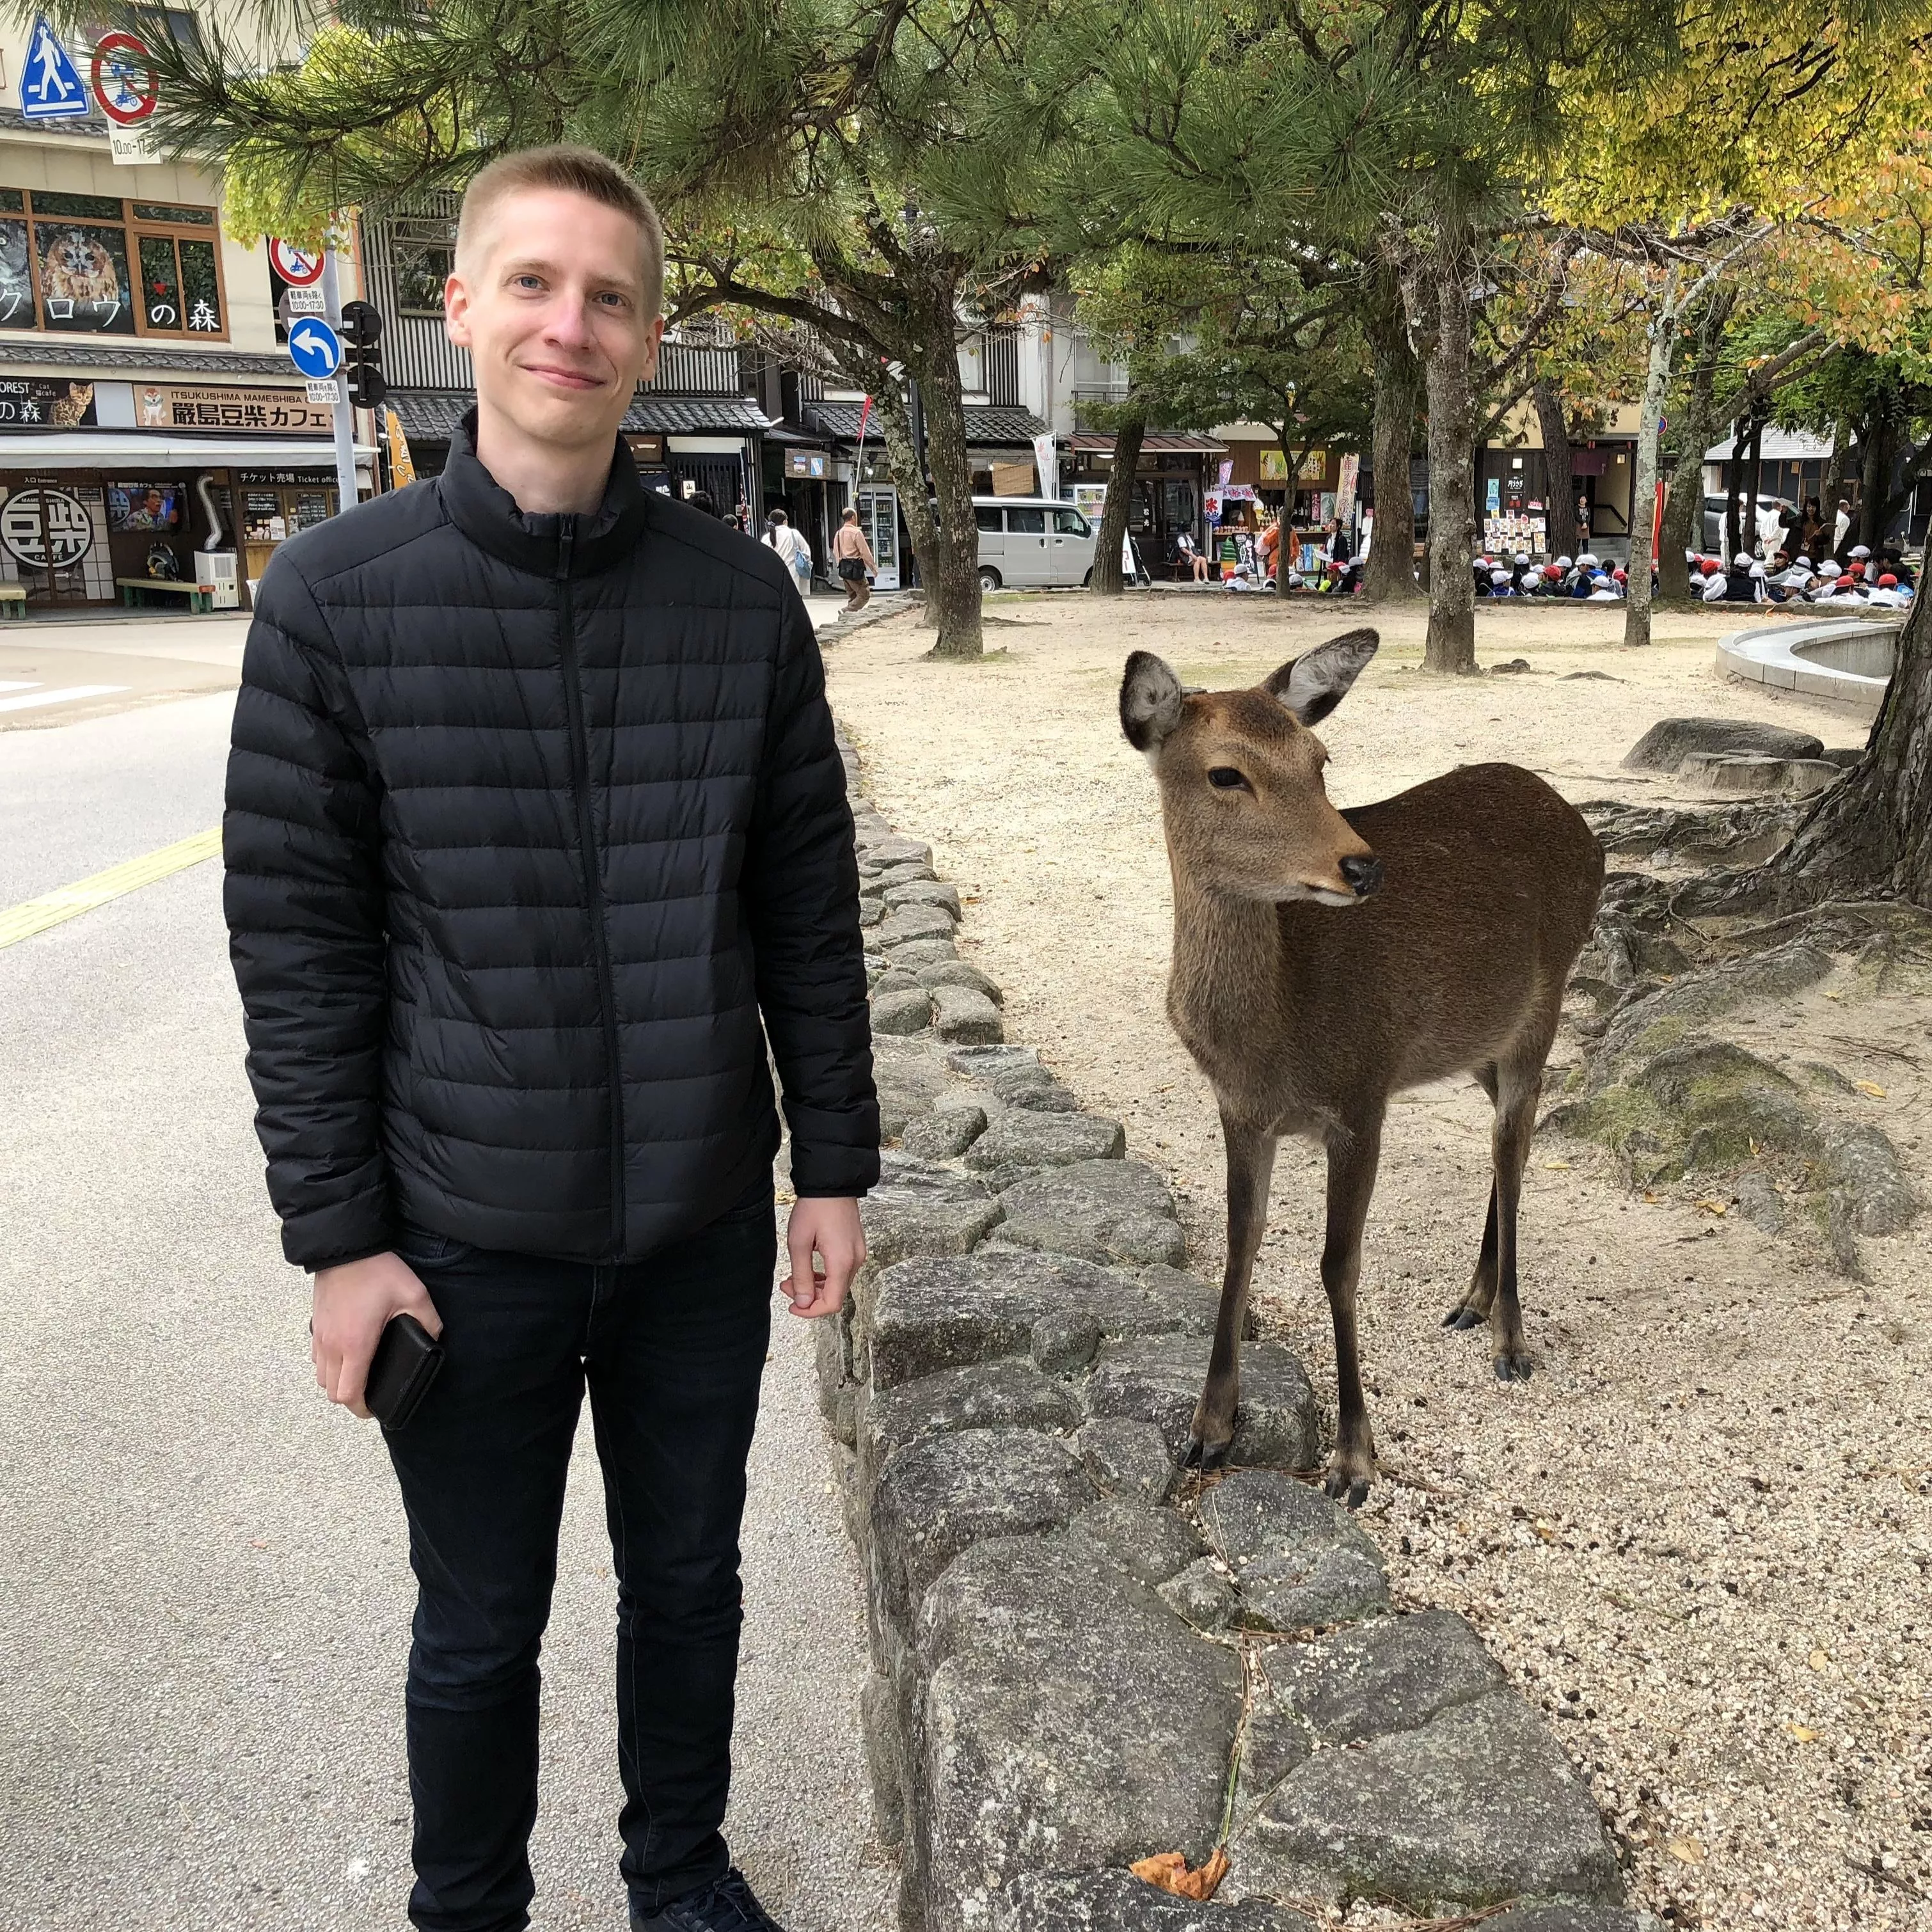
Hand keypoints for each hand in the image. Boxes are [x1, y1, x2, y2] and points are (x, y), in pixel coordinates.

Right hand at [311, 1251, 442, 1418]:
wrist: (346, 1246)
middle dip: (351, 1399)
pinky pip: (316, 1359)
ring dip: (338, 1383)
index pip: (348, 1394)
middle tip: (372, 1393)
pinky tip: (348, 1355)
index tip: (377, 1408)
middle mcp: (332, 1345)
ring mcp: (319, 1336)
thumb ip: (428, 1322)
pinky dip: (329, 1366)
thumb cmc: (378, 1271)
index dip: (363, 1408)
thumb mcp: (414, 1295)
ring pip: (320, 1377)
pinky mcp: (315, 1326)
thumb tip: (433, 1340)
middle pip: (332, 1392)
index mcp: (355, 1344)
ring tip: (360, 1376)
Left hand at [781, 1197, 863, 1318]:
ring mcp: (858, 1253)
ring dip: (816, 1286)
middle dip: (809, 1296)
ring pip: (838, 1284)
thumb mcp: (799, 1243)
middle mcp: (855, 1261)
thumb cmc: (815, 1208)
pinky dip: (825, 1276)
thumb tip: (803, 1303)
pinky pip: (842, 1271)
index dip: (811, 1311)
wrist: (832, 1183)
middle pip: (835, 1295)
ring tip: (794, 1276)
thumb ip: (801, 1276)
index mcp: (842, 1262)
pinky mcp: (856, 1247)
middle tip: (787, 1285)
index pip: (831, 1303)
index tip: (793, 1307)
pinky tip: (810, 1267)